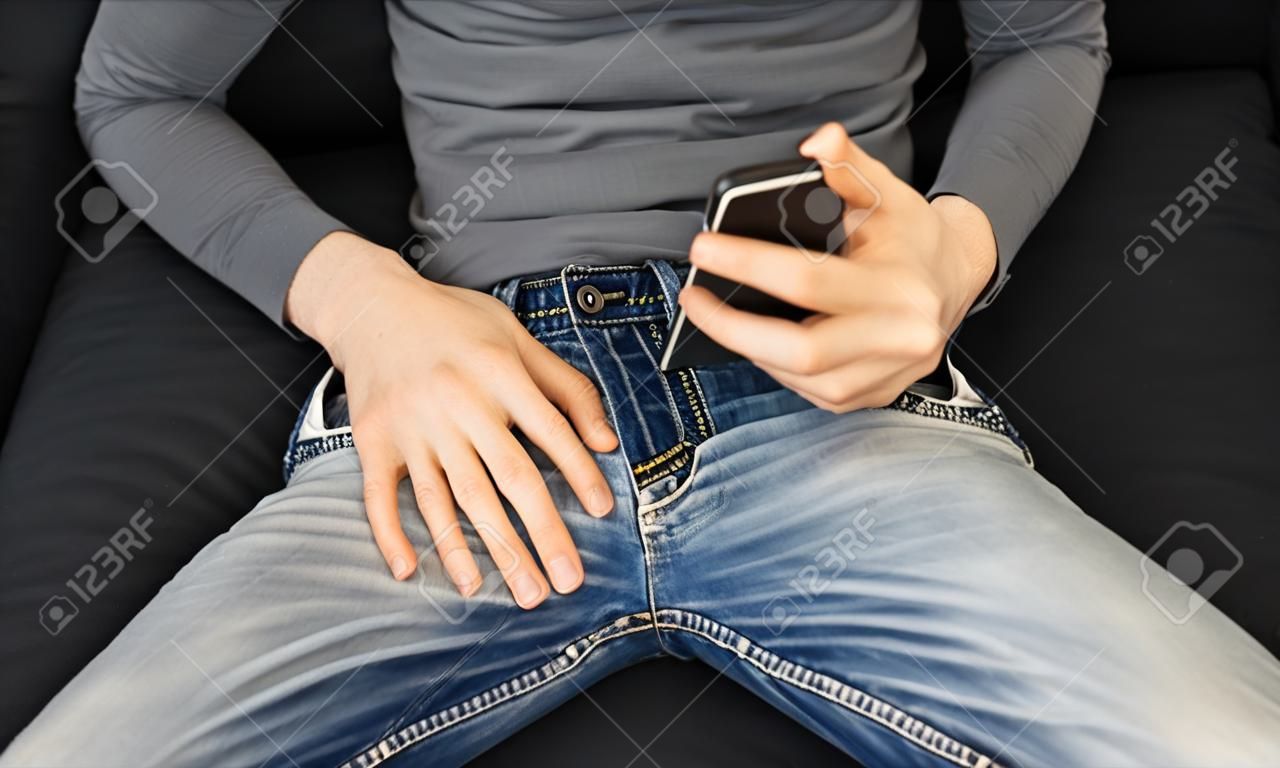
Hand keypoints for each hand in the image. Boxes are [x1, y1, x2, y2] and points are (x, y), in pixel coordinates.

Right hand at [286, 233, 618, 607]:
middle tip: (565, 582)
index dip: (580, 473)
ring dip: (480, 552)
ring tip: (512, 591)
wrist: (372, 304)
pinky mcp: (374, 441)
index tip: (604, 512)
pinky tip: (410, 573)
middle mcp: (456, 403)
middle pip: (506, 480)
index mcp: (498, 372)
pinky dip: (391, 536)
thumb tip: (607, 441)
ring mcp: (412, 426)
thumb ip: (566, 387)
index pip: (550, 432)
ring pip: (450, 501)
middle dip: (541, 535)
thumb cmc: (454, 322)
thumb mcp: (517, 336)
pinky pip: (380, 497)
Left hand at [679, 122, 996, 412]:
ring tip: (716, 315)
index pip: (808, 280)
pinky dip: (775, 366)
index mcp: (898, 286)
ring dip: (748, 348)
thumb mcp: (886, 191)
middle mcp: (899, 338)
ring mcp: (887, 374)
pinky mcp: (873, 394)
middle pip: (800, 350)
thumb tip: (817, 140)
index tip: (702, 248)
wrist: (957, 279)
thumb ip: (847, 165)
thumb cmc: (911, 234)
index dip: (747, 264)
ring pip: (800, 378)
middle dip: (733, 328)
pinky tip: (754, 340)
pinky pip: (811, 391)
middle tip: (693, 298)